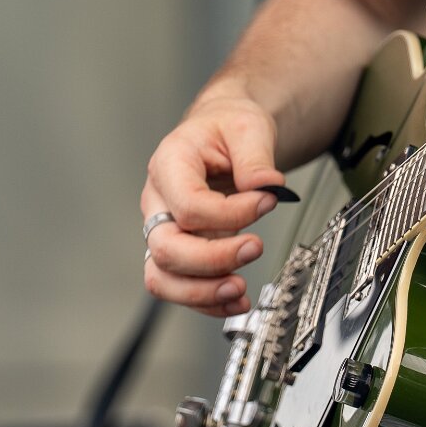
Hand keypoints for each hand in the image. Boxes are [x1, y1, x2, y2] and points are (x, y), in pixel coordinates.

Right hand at [141, 94, 286, 316]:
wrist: (222, 133)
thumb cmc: (226, 128)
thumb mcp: (247, 126)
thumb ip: (255, 156)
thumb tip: (267, 184)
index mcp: (170, 163)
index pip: (188, 204)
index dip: (230, 214)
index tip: (267, 202)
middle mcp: (158, 200)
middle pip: (166, 247)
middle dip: (212, 259)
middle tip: (255, 248)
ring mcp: (164, 228)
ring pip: (162, 276)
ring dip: (202, 291)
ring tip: (240, 290)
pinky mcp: (179, 250)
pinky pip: (178, 285)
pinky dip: (206, 300)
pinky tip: (235, 299)